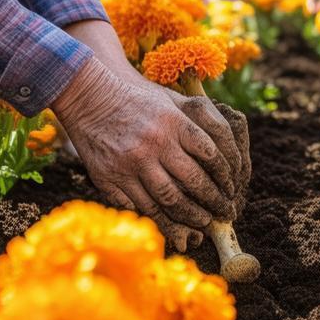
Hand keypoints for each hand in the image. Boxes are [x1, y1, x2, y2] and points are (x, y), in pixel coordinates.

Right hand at [53, 60, 239, 249]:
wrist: (88, 95)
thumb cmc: (135, 97)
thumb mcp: (170, 98)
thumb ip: (198, 117)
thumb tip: (226, 143)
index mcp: (173, 122)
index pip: (211, 155)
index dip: (225, 175)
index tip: (231, 187)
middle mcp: (154, 144)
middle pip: (193, 182)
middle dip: (214, 201)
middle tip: (225, 211)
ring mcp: (130, 164)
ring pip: (168, 201)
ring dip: (190, 216)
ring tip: (203, 223)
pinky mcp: (109, 178)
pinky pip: (139, 206)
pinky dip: (159, 218)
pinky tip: (173, 223)